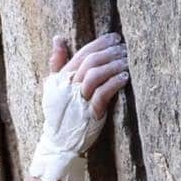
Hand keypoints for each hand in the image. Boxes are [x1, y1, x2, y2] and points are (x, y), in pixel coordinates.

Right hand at [28, 31, 128, 180]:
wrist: (59, 142)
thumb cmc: (59, 113)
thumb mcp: (53, 86)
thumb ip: (57, 62)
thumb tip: (58, 38)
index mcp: (62, 78)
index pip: (81, 53)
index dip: (99, 43)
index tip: (115, 38)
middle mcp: (69, 87)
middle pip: (90, 61)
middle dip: (109, 52)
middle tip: (124, 48)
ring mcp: (79, 100)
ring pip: (95, 75)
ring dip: (113, 66)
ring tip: (126, 62)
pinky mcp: (89, 113)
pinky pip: (103, 93)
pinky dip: (114, 83)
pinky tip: (125, 78)